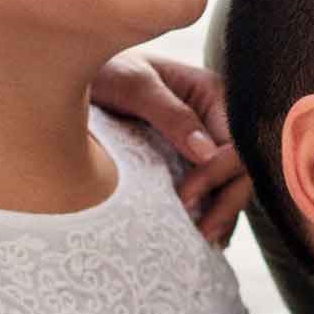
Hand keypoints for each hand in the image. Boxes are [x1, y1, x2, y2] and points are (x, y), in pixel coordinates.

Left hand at [95, 53, 254, 247]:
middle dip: (226, 203)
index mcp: (210, 93)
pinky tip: (200, 237)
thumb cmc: (105, 69)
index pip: (235, 141)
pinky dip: (210, 212)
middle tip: (200, 235)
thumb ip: (169, 114)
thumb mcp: (133, 85)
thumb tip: (206, 153)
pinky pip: (211, 189)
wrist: (72, 74)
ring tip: (204, 244)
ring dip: (222, 215)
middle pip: (241, 168)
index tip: (184, 198)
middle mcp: (214, 117)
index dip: (217, 173)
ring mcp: (203, 140)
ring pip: (230, 183)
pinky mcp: (187, 159)